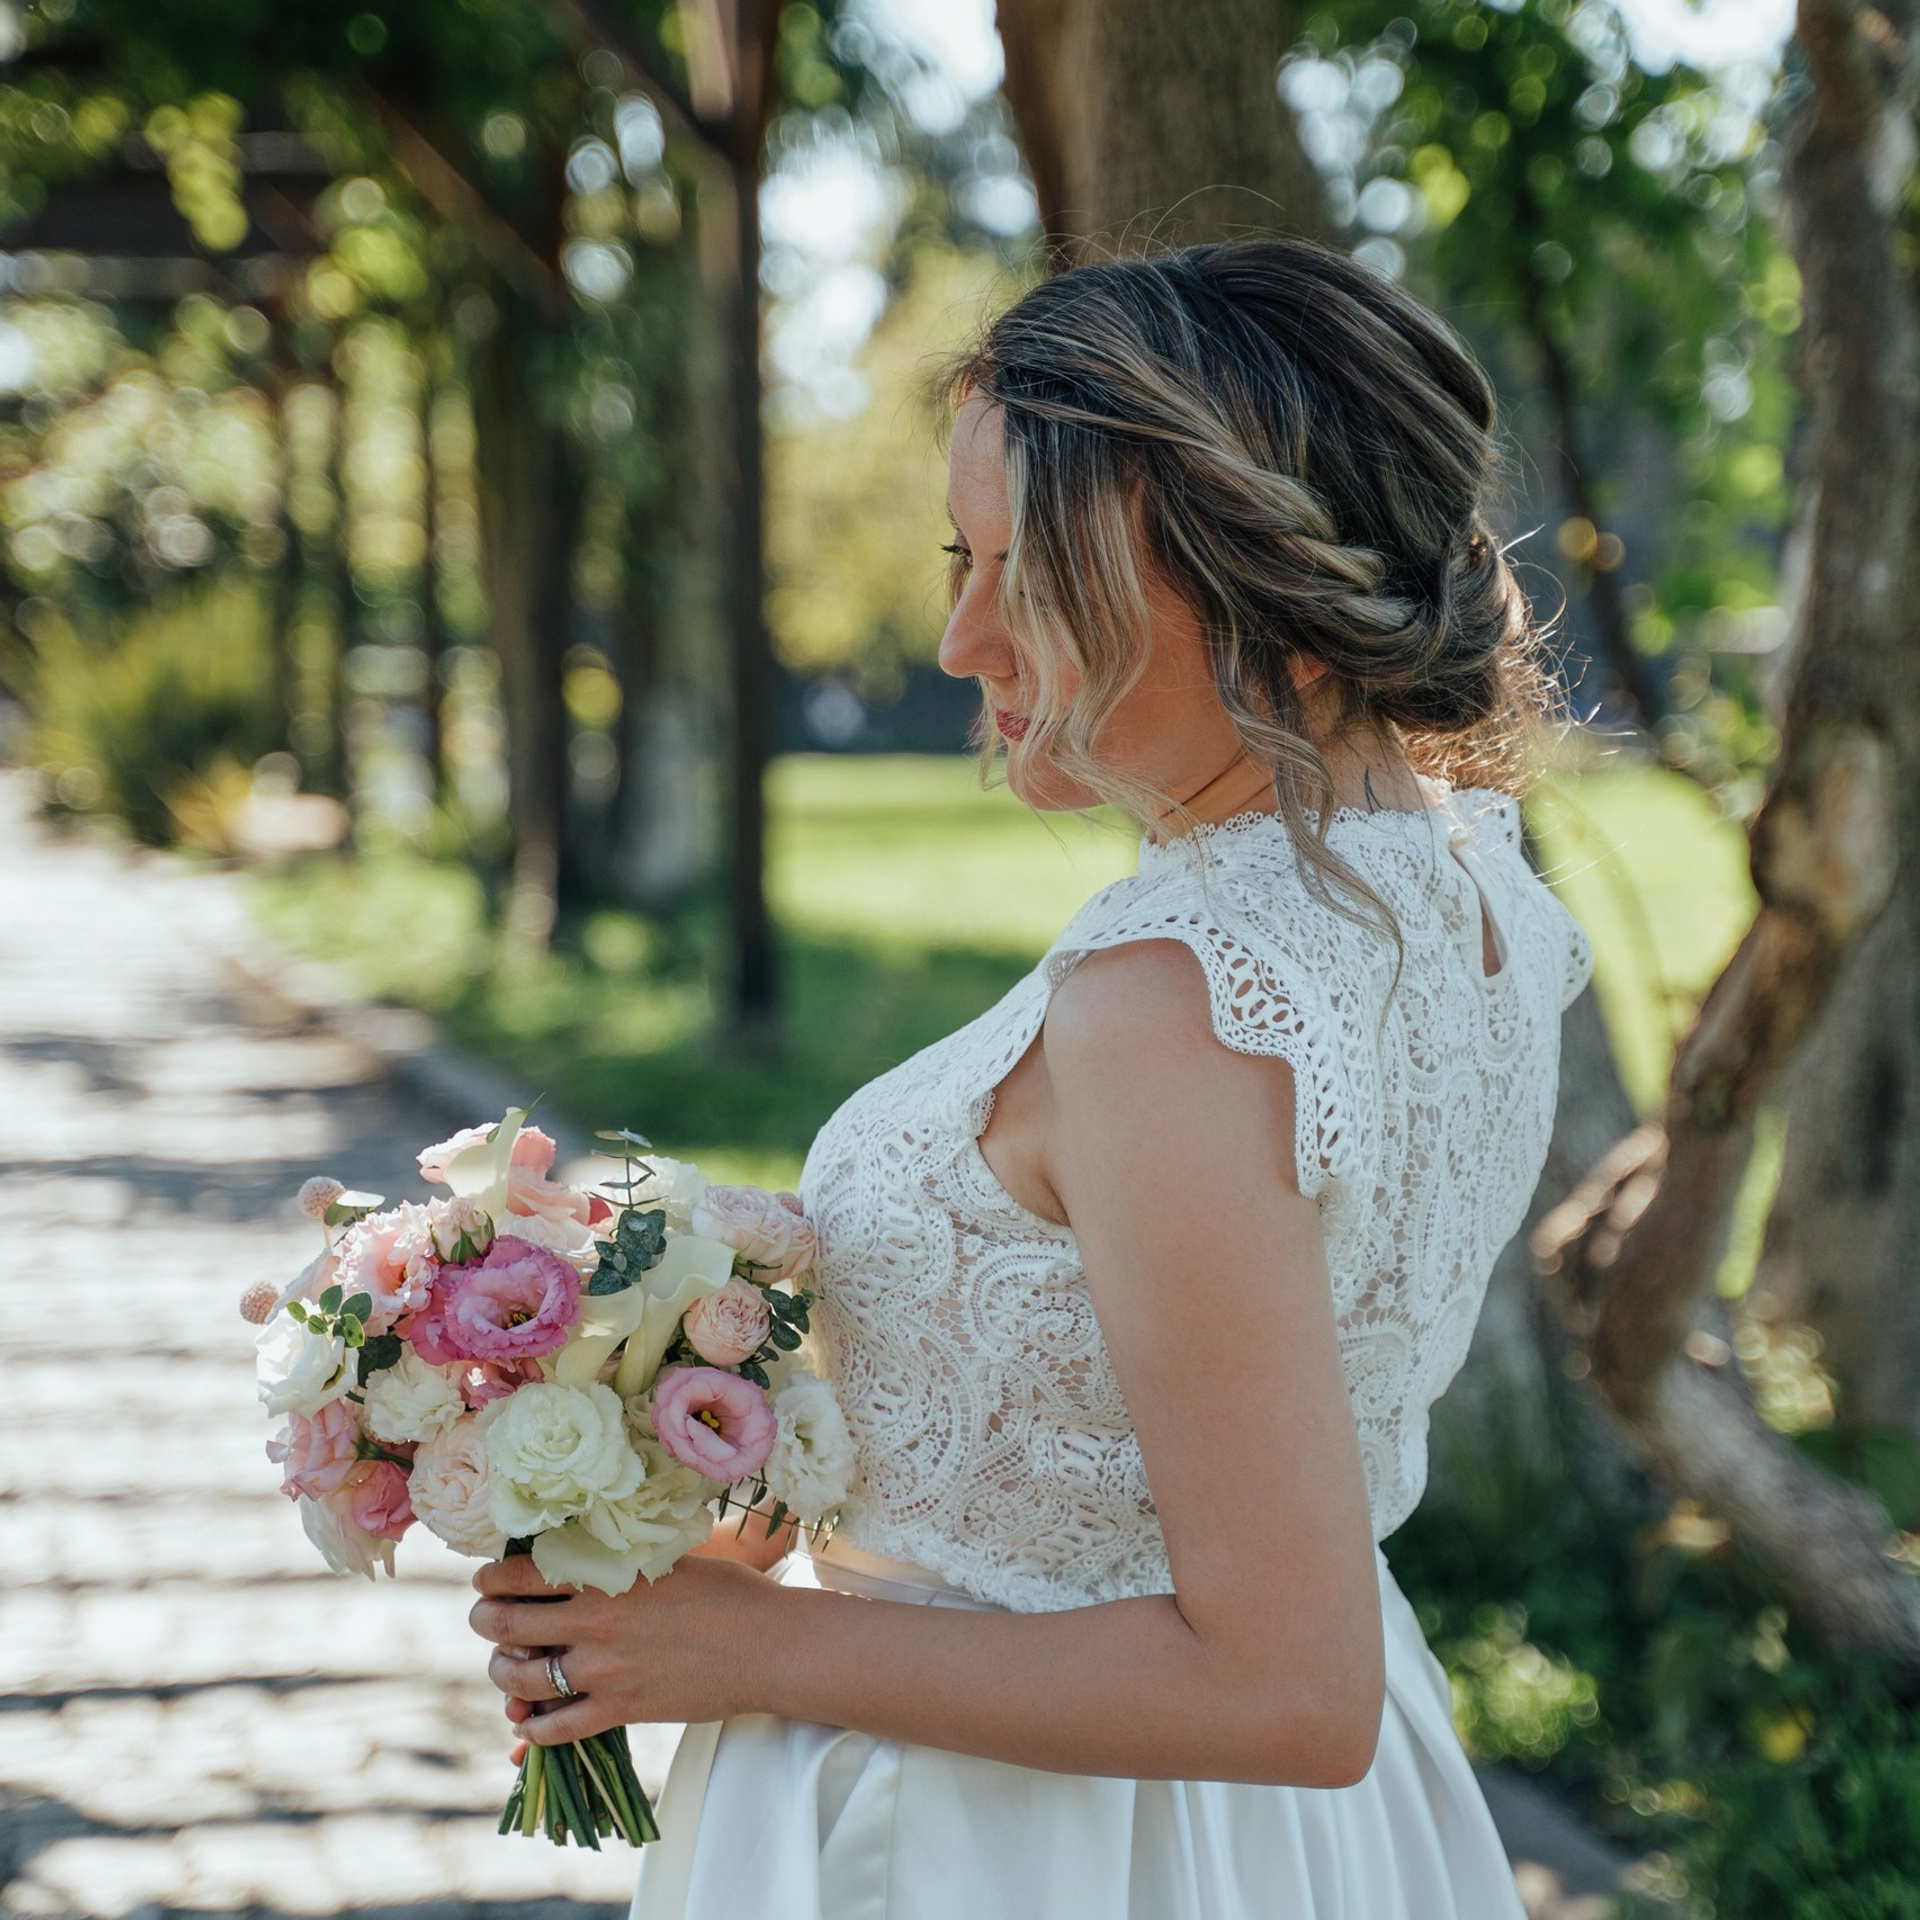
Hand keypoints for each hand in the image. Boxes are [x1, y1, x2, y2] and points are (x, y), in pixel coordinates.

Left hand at [468, 1552, 780, 1744]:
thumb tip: (578, 1556)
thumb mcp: (667, 1558)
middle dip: (485, 1621)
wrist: (769, 1645)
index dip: (491, 1578)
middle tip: (485, 1618)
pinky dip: (534, 1729)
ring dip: (502, 1673)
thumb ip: (618, 1561)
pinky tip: (530, 1721)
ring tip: (507, 1666)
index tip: (486, 1579)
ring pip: (520, 1682)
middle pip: (506, 1627)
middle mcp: (595, 1623)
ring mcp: (605, 1671)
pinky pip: (556, 1729)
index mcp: (605, 1577)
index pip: (519, 1575)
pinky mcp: (621, 1710)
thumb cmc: (727, 1591)